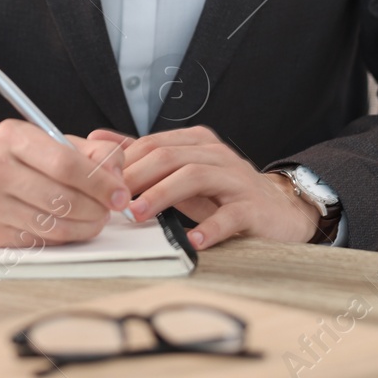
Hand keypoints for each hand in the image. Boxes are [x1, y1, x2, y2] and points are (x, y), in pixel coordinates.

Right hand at [0, 120, 131, 247]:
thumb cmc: (9, 155)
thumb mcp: (44, 138)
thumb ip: (88, 151)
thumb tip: (117, 176)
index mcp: (10, 137)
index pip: (65, 164)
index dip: (100, 182)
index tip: (120, 193)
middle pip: (62, 199)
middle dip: (97, 208)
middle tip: (109, 208)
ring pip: (53, 225)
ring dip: (85, 226)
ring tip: (95, 218)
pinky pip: (39, 241)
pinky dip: (63, 237)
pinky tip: (69, 226)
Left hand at [88, 126, 320, 249]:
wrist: (280, 209)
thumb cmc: (223, 193)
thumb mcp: (182, 171)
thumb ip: (142, 156)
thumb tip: (97, 138)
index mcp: (196, 142)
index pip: (152, 144)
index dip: (124, 163)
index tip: (100, 184)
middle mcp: (216, 154)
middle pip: (168, 156)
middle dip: (137, 177)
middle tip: (113, 200)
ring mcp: (236, 178)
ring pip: (194, 176)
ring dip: (162, 195)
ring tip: (140, 214)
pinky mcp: (253, 207)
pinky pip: (230, 215)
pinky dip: (209, 227)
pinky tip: (193, 240)